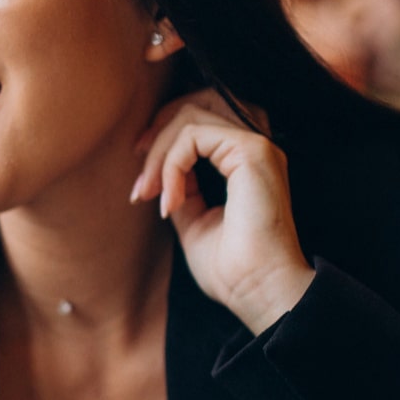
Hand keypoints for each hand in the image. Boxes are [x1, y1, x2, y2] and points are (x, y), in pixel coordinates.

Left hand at [131, 89, 314, 332]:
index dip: (162, 143)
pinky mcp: (252, 151)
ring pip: (189, 116)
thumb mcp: (194, 222)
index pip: (200, 122)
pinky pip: (193, 135)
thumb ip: (183, 191)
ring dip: (159, 153)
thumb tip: (160, 176)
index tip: (142, 187)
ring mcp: (256, 146)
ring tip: (149, 193)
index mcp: (245, 162)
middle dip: (156, 135)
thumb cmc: (233, 270)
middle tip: (140, 183)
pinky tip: (170, 201)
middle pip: (193, 106)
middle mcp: (254, 148)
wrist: (259, 292)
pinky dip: (170, 165)